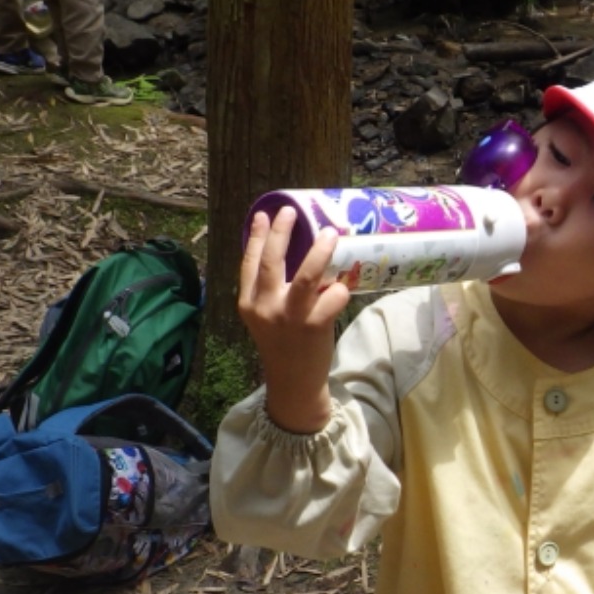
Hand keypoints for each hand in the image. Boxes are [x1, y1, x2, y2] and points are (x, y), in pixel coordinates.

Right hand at [240, 206, 348, 433]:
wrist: (293, 382)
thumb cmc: (283, 344)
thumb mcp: (265, 316)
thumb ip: (270, 290)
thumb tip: (288, 251)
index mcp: (248, 303)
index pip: (249, 263)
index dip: (256, 236)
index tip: (263, 214)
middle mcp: (265, 308)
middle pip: (272, 262)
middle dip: (281, 233)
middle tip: (291, 211)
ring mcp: (290, 317)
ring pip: (306, 277)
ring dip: (319, 252)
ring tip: (330, 234)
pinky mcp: (313, 326)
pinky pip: (332, 296)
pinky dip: (341, 287)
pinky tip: (344, 284)